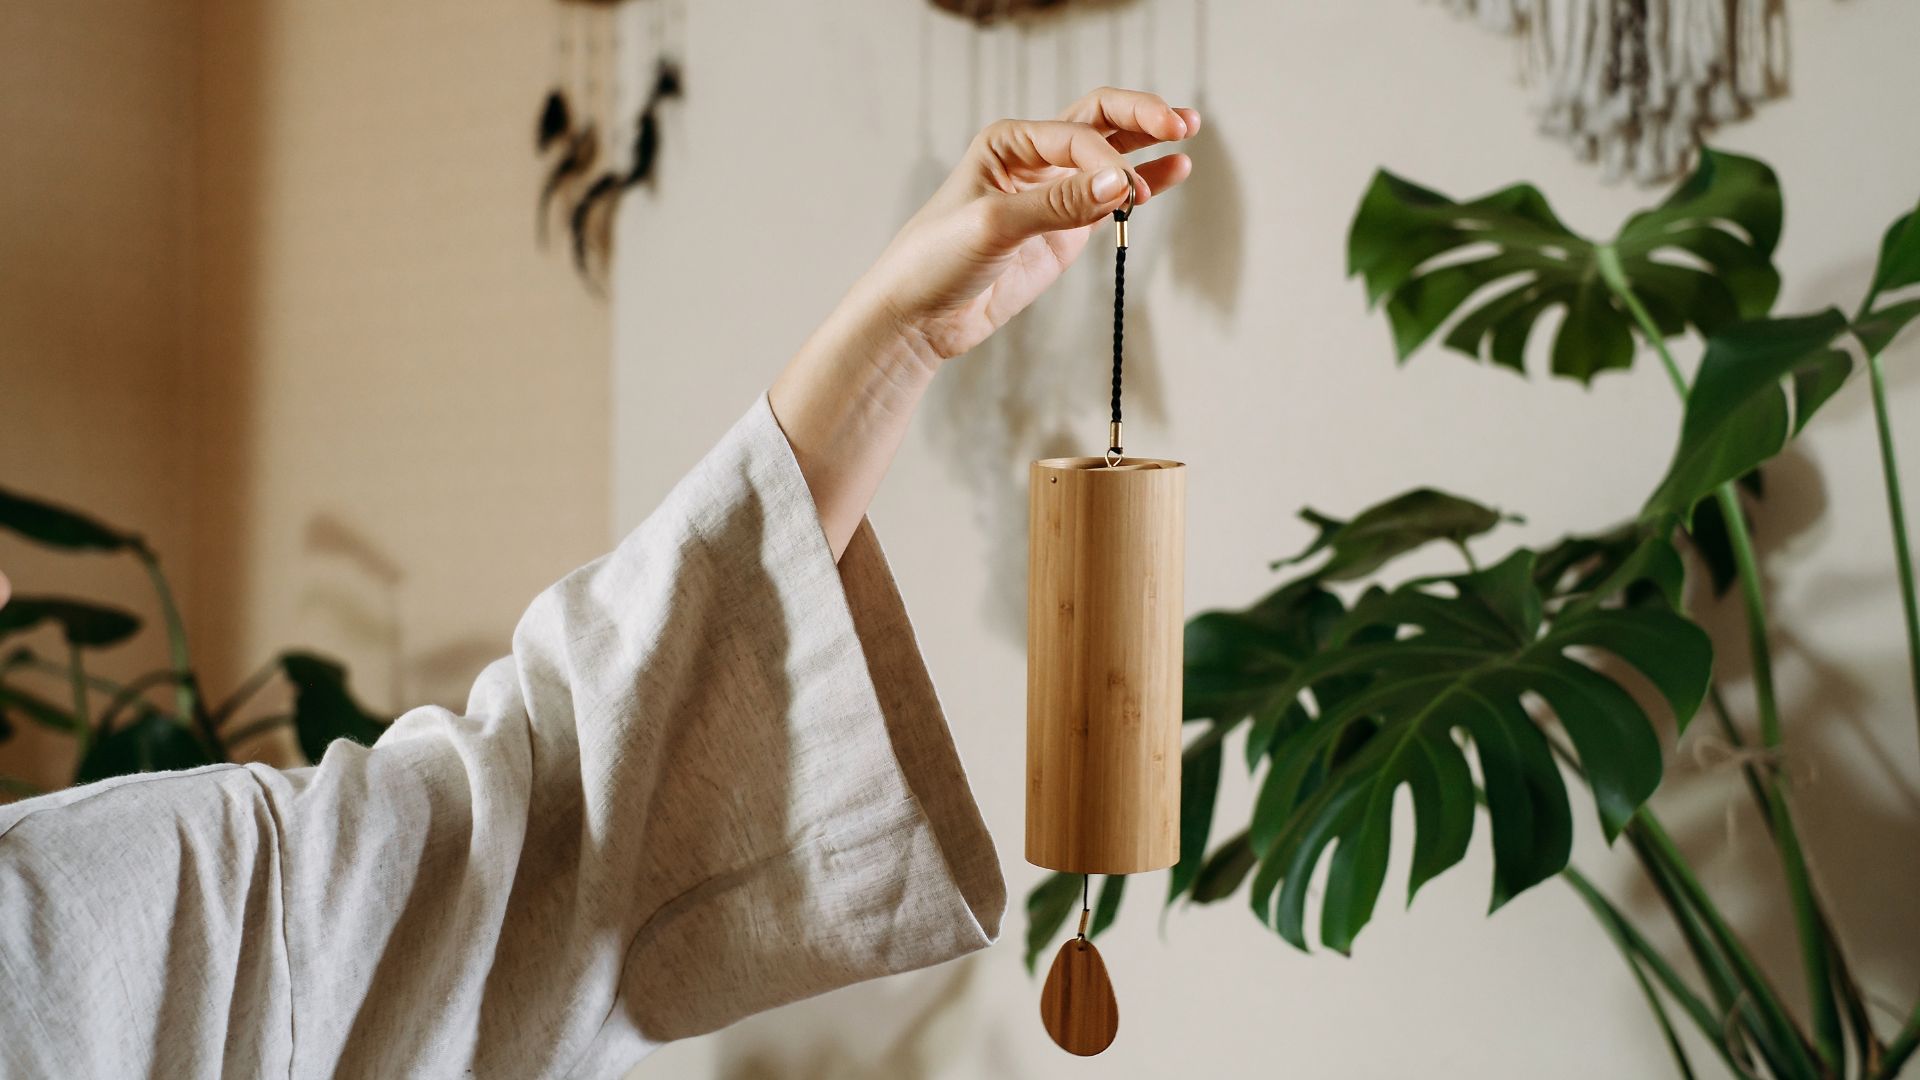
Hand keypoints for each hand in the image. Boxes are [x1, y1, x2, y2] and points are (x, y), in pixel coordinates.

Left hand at [770, 87, 1198, 559]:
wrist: (918, 316)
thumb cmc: (936, 260)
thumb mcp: (995, 225)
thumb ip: (1059, 202)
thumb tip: (1122, 182)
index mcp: (1009, 141)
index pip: (1077, 133)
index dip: (1106, 158)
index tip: (1123, 193)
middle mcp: (1033, 159)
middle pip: (1099, 121)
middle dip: (1141, 117)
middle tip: (1181, 122)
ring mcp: (1052, 194)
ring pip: (1110, 155)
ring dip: (1148, 142)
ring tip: (1188, 130)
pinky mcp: (1064, 230)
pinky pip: (1110, 198)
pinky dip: (1144, 183)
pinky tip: (1174, 171)